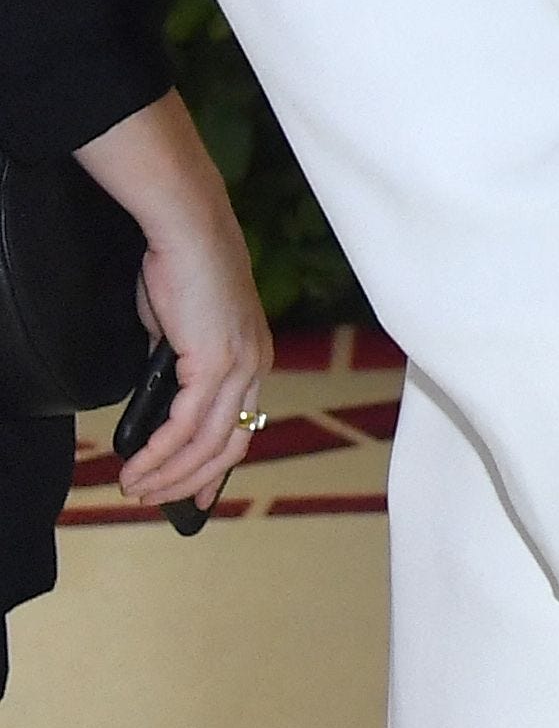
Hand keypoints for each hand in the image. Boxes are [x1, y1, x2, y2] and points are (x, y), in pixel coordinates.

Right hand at [73, 93, 270, 509]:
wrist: (186, 229)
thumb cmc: (180, 268)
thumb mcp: (179, 330)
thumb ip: (177, 367)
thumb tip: (156, 403)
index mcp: (255, 357)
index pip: (242, 426)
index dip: (215, 467)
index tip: (191, 496)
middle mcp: (256, 366)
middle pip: (229, 445)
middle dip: (188, 482)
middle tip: (151, 498)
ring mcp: (240, 366)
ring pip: (207, 444)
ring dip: (166, 474)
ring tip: (133, 488)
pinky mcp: (215, 363)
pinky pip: (186, 426)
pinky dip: (158, 452)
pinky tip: (136, 466)